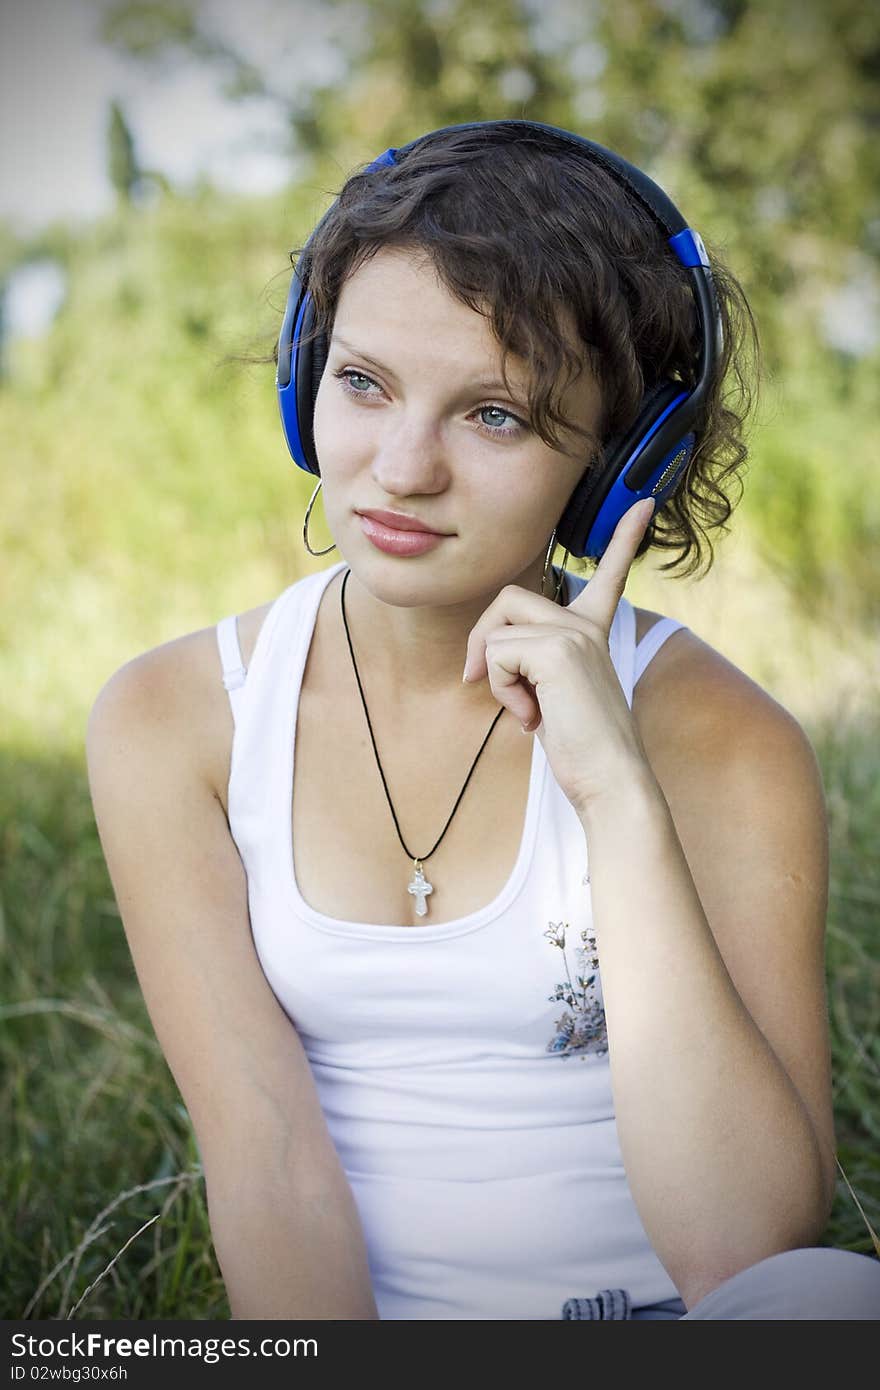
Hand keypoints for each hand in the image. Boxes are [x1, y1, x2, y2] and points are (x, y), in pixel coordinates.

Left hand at [462, 497, 656, 816]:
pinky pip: (497, 653)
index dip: (624, 539)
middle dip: (482, 639)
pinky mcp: (558, 649)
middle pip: (508, 597)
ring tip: (528, 710)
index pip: (609, 575)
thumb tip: (479, 660)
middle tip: (483, 682)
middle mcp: (587, 625)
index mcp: (593, 631)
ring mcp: (575, 633)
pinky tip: (534, 717)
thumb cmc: (582, 749)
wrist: (611, 780)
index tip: (644, 504)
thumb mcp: (550, 697)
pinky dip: (501, 689)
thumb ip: (527, 664)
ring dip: (496, 677)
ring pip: (497, 631)